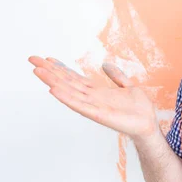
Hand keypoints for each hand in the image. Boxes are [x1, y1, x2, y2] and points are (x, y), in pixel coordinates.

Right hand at [28, 56, 158, 139]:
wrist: (148, 124)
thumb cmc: (139, 109)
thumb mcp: (128, 86)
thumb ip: (117, 76)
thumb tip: (105, 64)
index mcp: (97, 91)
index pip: (74, 78)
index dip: (61, 68)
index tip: (47, 58)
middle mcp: (91, 98)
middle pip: (67, 82)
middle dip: (50, 71)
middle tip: (33, 60)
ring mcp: (93, 106)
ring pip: (69, 91)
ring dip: (53, 81)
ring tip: (38, 71)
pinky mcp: (98, 114)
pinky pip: (79, 105)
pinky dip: (66, 98)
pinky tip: (54, 90)